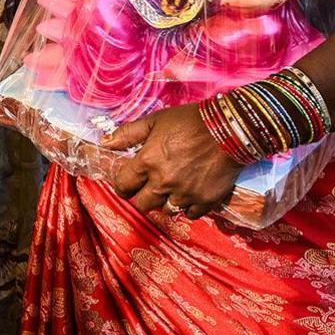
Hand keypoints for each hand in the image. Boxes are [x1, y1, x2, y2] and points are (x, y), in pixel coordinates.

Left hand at [102, 102, 240, 218]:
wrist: (230, 129)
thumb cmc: (189, 121)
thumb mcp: (154, 121)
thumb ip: (127, 133)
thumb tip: (105, 143)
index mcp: (147, 162)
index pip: (124, 185)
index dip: (122, 186)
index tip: (126, 185)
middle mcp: (163, 183)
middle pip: (143, 204)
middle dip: (142, 197)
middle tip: (148, 188)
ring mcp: (185, 194)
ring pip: (166, 211)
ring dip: (164, 202)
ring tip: (169, 191)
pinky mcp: (206, 201)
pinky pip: (189, 214)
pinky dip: (187, 207)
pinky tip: (188, 194)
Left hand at [217, 0, 293, 11]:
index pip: (250, 1)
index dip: (237, 2)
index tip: (226, 0)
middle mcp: (264, 6)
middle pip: (246, 9)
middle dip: (232, 7)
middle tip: (221, 3)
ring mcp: (262, 9)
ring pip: (246, 12)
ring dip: (234, 10)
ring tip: (223, 5)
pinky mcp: (260, 10)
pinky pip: (248, 12)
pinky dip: (238, 10)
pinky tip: (230, 7)